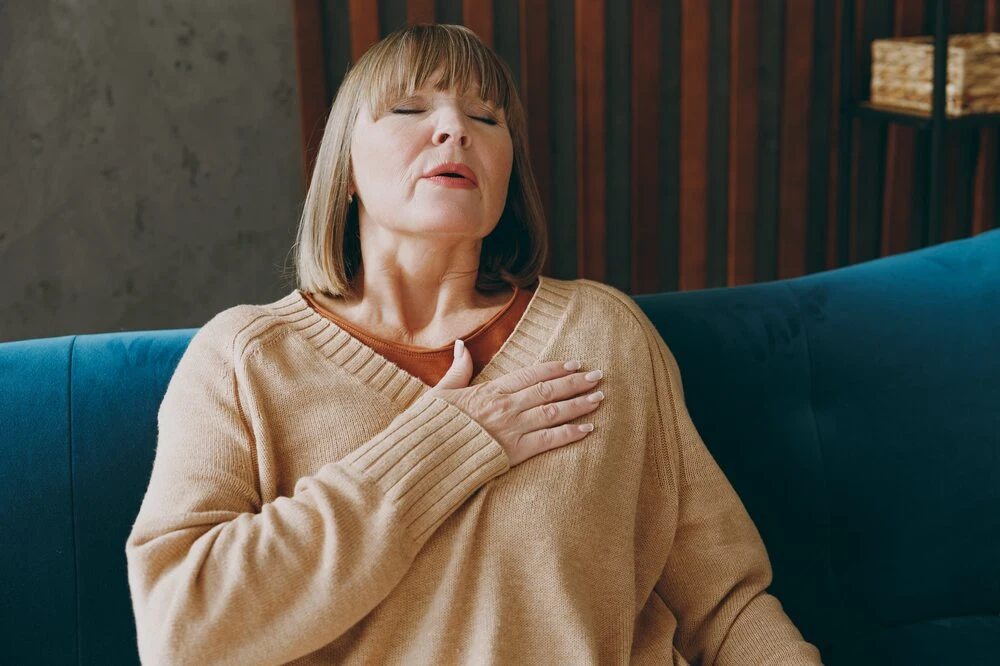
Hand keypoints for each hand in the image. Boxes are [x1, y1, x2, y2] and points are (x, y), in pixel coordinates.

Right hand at [425, 340, 605, 466]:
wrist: (423, 454)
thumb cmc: (430, 425)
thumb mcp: (440, 392)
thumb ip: (457, 369)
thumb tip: (459, 345)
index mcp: (490, 390)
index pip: (531, 374)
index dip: (555, 368)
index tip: (574, 363)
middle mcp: (505, 406)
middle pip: (549, 389)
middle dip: (576, 382)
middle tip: (598, 376)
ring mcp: (511, 428)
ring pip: (554, 411)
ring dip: (579, 404)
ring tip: (599, 398)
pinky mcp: (514, 452)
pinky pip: (549, 440)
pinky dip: (570, 434)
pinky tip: (588, 429)